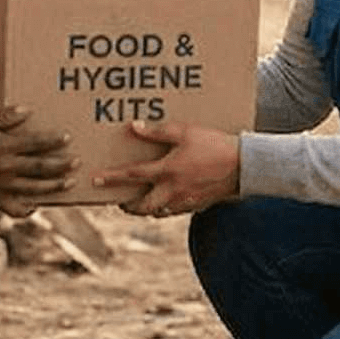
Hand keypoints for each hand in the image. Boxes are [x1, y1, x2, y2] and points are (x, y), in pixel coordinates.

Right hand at [0, 106, 73, 214]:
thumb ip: (5, 116)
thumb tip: (27, 111)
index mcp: (3, 146)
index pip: (36, 144)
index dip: (54, 141)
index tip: (67, 138)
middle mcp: (5, 168)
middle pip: (41, 169)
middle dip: (62, 166)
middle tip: (77, 162)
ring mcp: (1, 185)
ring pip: (35, 189)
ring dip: (54, 186)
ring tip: (69, 183)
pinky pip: (15, 208)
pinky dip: (28, 208)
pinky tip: (37, 204)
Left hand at [95, 119, 241, 218]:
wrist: (244, 166)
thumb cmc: (214, 145)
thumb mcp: (185, 132)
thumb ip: (157, 131)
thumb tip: (133, 127)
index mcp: (166, 171)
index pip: (132, 176)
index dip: (111, 179)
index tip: (95, 181)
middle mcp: (172, 191)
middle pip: (141, 206)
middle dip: (127, 206)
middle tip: (119, 200)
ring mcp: (185, 201)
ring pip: (157, 212)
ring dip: (145, 208)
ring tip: (140, 200)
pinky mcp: (197, 206)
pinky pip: (174, 211)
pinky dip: (165, 207)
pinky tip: (166, 198)